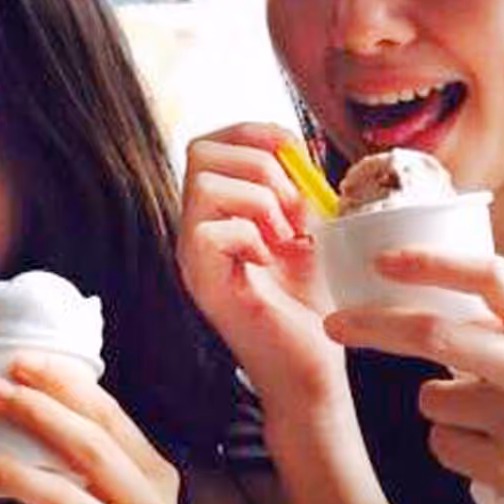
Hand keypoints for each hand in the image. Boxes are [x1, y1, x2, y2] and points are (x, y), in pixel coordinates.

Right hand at [176, 124, 350, 429]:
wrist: (311, 370)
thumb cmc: (311, 308)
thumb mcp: (312, 232)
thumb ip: (298, 191)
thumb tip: (298, 150)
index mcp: (218, 211)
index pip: (211, 142)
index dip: (255, 132)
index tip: (297, 155)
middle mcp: (195, 227)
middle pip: (200, 150)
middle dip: (259, 164)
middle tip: (292, 207)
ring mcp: (192, 255)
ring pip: (202, 184)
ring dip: (258, 200)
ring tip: (284, 236)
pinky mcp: (200, 281)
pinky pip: (209, 230)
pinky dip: (249, 235)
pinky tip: (270, 261)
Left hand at [325, 248, 503, 503]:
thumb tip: (426, 297)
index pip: (489, 276)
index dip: (431, 263)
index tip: (383, 260)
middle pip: (435, 334)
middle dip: (374, 326)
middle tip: (336, 324)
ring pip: (431, 398)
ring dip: (443, 408)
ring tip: (496, 424)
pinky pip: (443, 445)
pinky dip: (456, 449)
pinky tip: (501, 457)